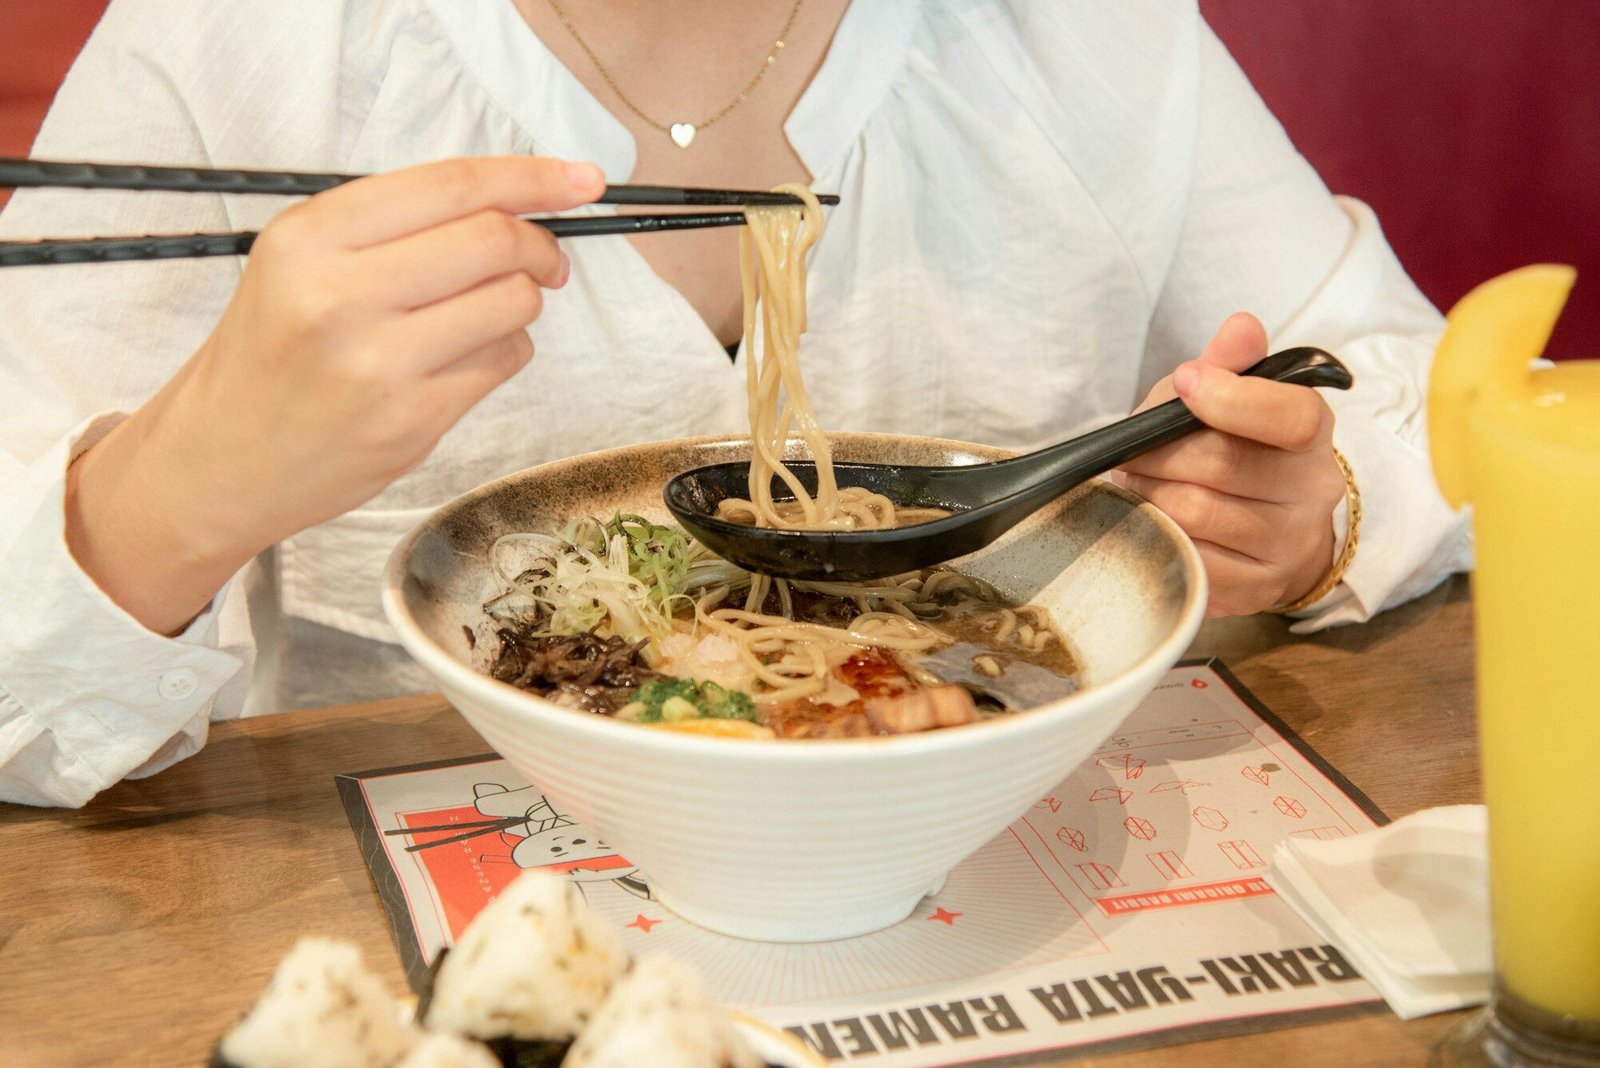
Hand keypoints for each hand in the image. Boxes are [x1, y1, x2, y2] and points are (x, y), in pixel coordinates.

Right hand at [67, 156, 604, 633]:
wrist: (222, 458)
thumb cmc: (273, 352)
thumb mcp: (301, 261)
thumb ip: (395, 226)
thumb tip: (514, 200)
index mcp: (311, 237)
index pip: (452, 186)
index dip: (532, 178)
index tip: (582, 180)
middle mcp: (342, 294)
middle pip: (494, 240)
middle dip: (540, 245)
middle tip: (546, 259)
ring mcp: (381, 362)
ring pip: (512, 302)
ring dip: (523, 301)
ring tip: (489, 312)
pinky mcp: (413, 418)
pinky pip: (503, 361)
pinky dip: (505, 350)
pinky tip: (464, 357)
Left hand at [1117, 313, 1344, 617]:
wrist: (1268, 529)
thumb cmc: (1235, 449)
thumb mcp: (1229, 396)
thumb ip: (1229, 362)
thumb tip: (1241, 327)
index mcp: (1313, 431)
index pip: (1290, 415)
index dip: (1230, 398)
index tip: (1183, 383)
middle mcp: (1313, 489)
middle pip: (1222, 465)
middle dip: (1158, 453)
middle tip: (1131, 452)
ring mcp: (1289, 544)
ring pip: (1195, 513)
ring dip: (1149, 494)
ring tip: (1139, 485)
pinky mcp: (1257, 588)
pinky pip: (1188, 558)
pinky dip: (1158, 535)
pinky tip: (1153, 522)